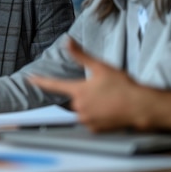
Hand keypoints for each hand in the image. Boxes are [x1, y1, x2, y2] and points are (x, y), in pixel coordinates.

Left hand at [27, 38, 147, 131]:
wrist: (140, 107)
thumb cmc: (122, 86)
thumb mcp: (101, 67)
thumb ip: (81, 55)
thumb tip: (67, 41)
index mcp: (78, 91)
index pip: (53, 85)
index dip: (40, 81)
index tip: (29, 79)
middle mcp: (78, 107)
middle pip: (74, 98)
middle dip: (84, 94)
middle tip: (103, 91)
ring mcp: (86, 120)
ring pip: (82, 110)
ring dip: (91, 105)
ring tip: (108, 101)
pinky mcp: (94, 130)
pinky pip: (90, 121)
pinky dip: (97, 116)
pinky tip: (109, 111)